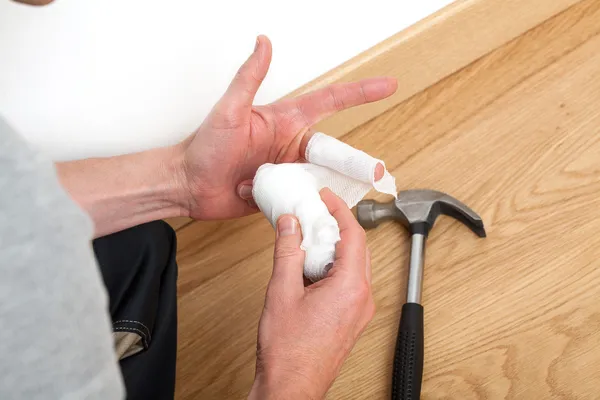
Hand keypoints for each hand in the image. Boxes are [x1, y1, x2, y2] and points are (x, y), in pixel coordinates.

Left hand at [178, 35, 396, 219]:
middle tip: (373, 170)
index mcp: (285, 122)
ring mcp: (288, 171)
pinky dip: (311, 204)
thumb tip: (263, 43)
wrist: (188, 186)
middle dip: (354, 161)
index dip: (360, 93)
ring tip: (336, 194)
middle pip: (334, 150)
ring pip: (323, 177)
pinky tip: (312, 209)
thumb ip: (249, 78)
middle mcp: (291, 146)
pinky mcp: (282, 194)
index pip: (330, 102)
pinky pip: (305, 198)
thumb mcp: (229, 110)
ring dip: (332, 186)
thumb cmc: (204, 147)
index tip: (387, 85)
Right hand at [248, 189, 374, 399]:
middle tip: (315, 213)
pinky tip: (313, 265)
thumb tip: (290, 224)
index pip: (354, 235)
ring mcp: (361, 310)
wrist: (291, 387)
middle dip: (337, 226)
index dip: (339, 211)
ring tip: (310, 237)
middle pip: (358, 247)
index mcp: (351, 287)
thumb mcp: (281, 291)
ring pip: (355, 264)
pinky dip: (335, 266)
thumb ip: (287, 251)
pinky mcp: (353, 318)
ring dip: (335, 247)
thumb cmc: (288, 351)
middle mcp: (363, 297)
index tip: (325, 197)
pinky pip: (351, 281)